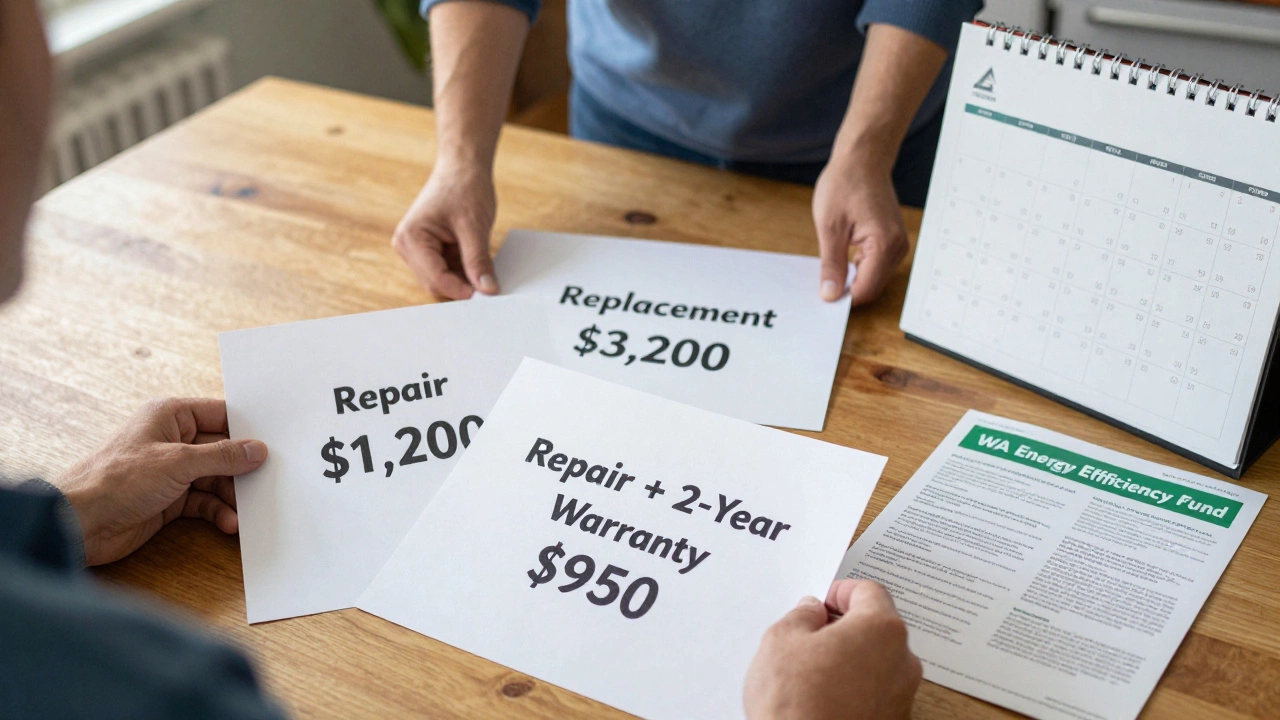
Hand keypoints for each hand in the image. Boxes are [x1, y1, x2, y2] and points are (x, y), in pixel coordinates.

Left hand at [53, 398, 267, 565]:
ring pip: (216, 479)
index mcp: (170, 416)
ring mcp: (171, 471)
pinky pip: (204, 502)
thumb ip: (222, 456)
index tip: (276, 443)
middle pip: (222, 450)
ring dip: (232, 496)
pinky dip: (218, 512)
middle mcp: (172, 440)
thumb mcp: (178, 463)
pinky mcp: (169, 500)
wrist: (78, 523)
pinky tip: (229, 523)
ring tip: (249, 512)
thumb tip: (258, 450)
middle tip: (269, 482)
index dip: (248, 429)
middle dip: (243, 469)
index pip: (221, 415)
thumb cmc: (117, 480)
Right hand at [392, 160, 498, 298]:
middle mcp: (408, 246)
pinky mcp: (431, 250)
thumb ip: (478, 261)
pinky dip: (465, 271)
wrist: (463, 165)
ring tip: (485, 265)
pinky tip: (478, 261)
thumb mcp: (474, 226)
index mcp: (411, 238)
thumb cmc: (464, 186)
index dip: (462, 289)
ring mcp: (418, 249)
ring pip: (444, 280)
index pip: (435, 279)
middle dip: (463, 285)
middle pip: (437, 283)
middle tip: (490, 284)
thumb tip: (488, 290)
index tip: (487, 293)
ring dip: (465, 278)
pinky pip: (449, 271)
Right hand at [744, 579, 920, 719]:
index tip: (821, 602)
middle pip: (877, 627)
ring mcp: (902, 696)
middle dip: (846, 626)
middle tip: (811, 636)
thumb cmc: (796, 702)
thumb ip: (801, 616)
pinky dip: (855, 687)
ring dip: (850, 658)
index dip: (840, 592)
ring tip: (812, 671)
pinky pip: (876, 691)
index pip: (869, 592)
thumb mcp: (781, 640)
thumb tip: (811, 612)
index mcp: (881, 629)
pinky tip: (824, 696)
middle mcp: (902, 661)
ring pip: (878, 661)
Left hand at [813, 152, 909, 306]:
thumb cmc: (845, 184)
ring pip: (873, 279)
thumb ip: (831, 265)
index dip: (843, 297)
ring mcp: (898, 245)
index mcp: (884, 244)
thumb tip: (831, 295)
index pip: (865, 289)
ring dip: (853, 278)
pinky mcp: (893, 241)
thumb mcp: (829, 227)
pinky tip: (842, 256)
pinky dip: (859, 267)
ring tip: (832, 262)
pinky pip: (876, 266)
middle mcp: (898, 247)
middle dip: (848, 289)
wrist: (863, 159)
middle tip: (822, 280)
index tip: (822, 296)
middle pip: (871, 287)